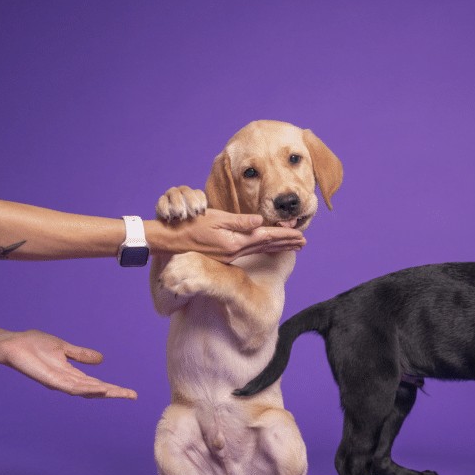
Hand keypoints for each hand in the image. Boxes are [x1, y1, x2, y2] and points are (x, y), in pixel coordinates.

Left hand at [0, 329, 136, 398]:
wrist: (12, 345)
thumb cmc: (32, 344)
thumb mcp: (64, 347)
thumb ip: (81, 354)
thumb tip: (101, 359)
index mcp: (71, 373)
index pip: (96, 383)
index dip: (113, 388)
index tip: (131, 392)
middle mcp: (66, 381)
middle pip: (95, 390)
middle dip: (114, 393)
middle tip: (132, 395)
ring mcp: (59, 382)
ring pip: (86, 391)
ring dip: (103, 392)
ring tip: (120, 393)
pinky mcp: (50, 380)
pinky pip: (71, 387)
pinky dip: (86, 389)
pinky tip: (99, 388)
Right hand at [157, 208, 306, 262]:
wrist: (171, 242)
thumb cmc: (191, 226)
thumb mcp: (215, 219)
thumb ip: (239, 222)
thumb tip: (261, 221)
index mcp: (236, 242)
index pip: (267, 237)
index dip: (284, 235)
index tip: (300, 235)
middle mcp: (236, 250)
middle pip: (267, 245)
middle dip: (287, 243)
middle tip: (304, 242)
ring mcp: (231, 254)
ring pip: (261, 249)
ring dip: (278, 246)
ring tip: (293, 246)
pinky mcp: (226, 254)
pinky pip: (251, 250)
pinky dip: (264, 247)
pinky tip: (268, 246)